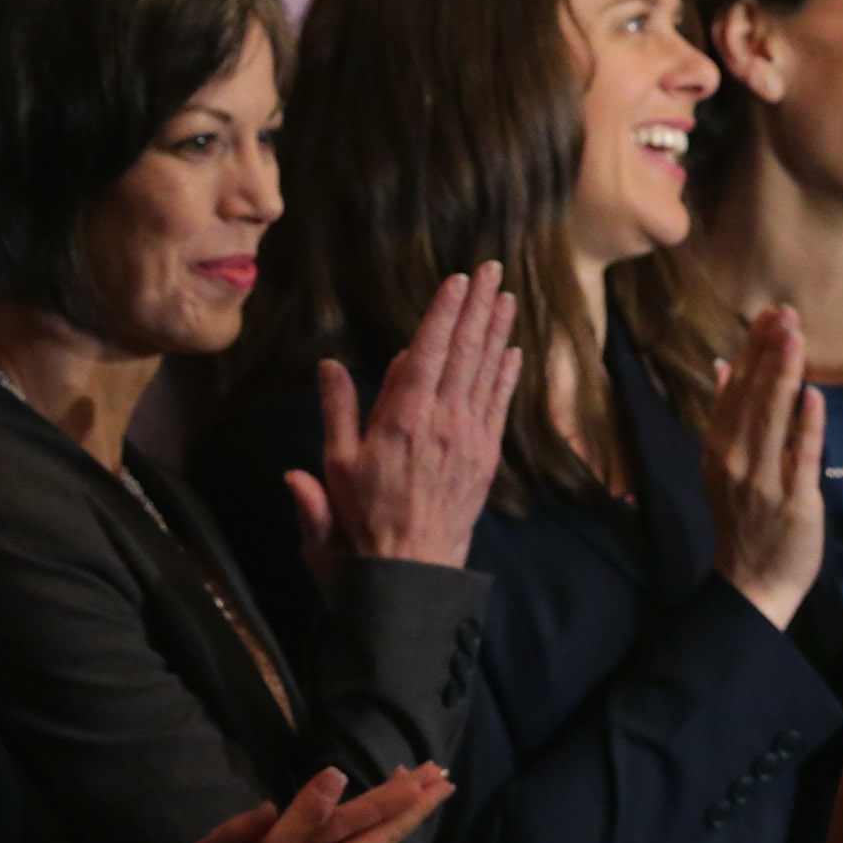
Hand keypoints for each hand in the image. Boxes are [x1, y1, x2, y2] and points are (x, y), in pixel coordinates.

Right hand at [285, 263, 516, 573]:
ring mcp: (470, 440)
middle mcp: (442, 422)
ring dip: (497, 332)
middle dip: (478, 308)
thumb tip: (329, 366)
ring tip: (508, 297)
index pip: (427, 351)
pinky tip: (513, 352)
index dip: (444, 313)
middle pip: (464, 353)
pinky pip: (499, 407)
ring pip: (486, 374)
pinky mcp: (485, 458)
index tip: (458, 280)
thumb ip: (336, 412)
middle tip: (493, 270)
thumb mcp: (336, 466)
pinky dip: (507, 376)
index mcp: (402, 419)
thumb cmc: (361, 523)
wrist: (410, 572)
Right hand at [705, 306, 824, 628]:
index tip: (770, 315)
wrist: (752, 585)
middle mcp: (735, 460)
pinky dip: (806, 427)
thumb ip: (727, 416)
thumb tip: (724, 366)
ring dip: (783, 377)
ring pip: (772, 421)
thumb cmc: (746, 520)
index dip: (753, 350)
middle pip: (753, 397)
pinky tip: (814, 395)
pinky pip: (799, 459)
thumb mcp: (723, 465)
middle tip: (786, 313)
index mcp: (719, 448)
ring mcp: (763, 482)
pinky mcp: (793, 503)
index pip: (736, 389)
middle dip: (769, 352)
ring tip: (796, 338)